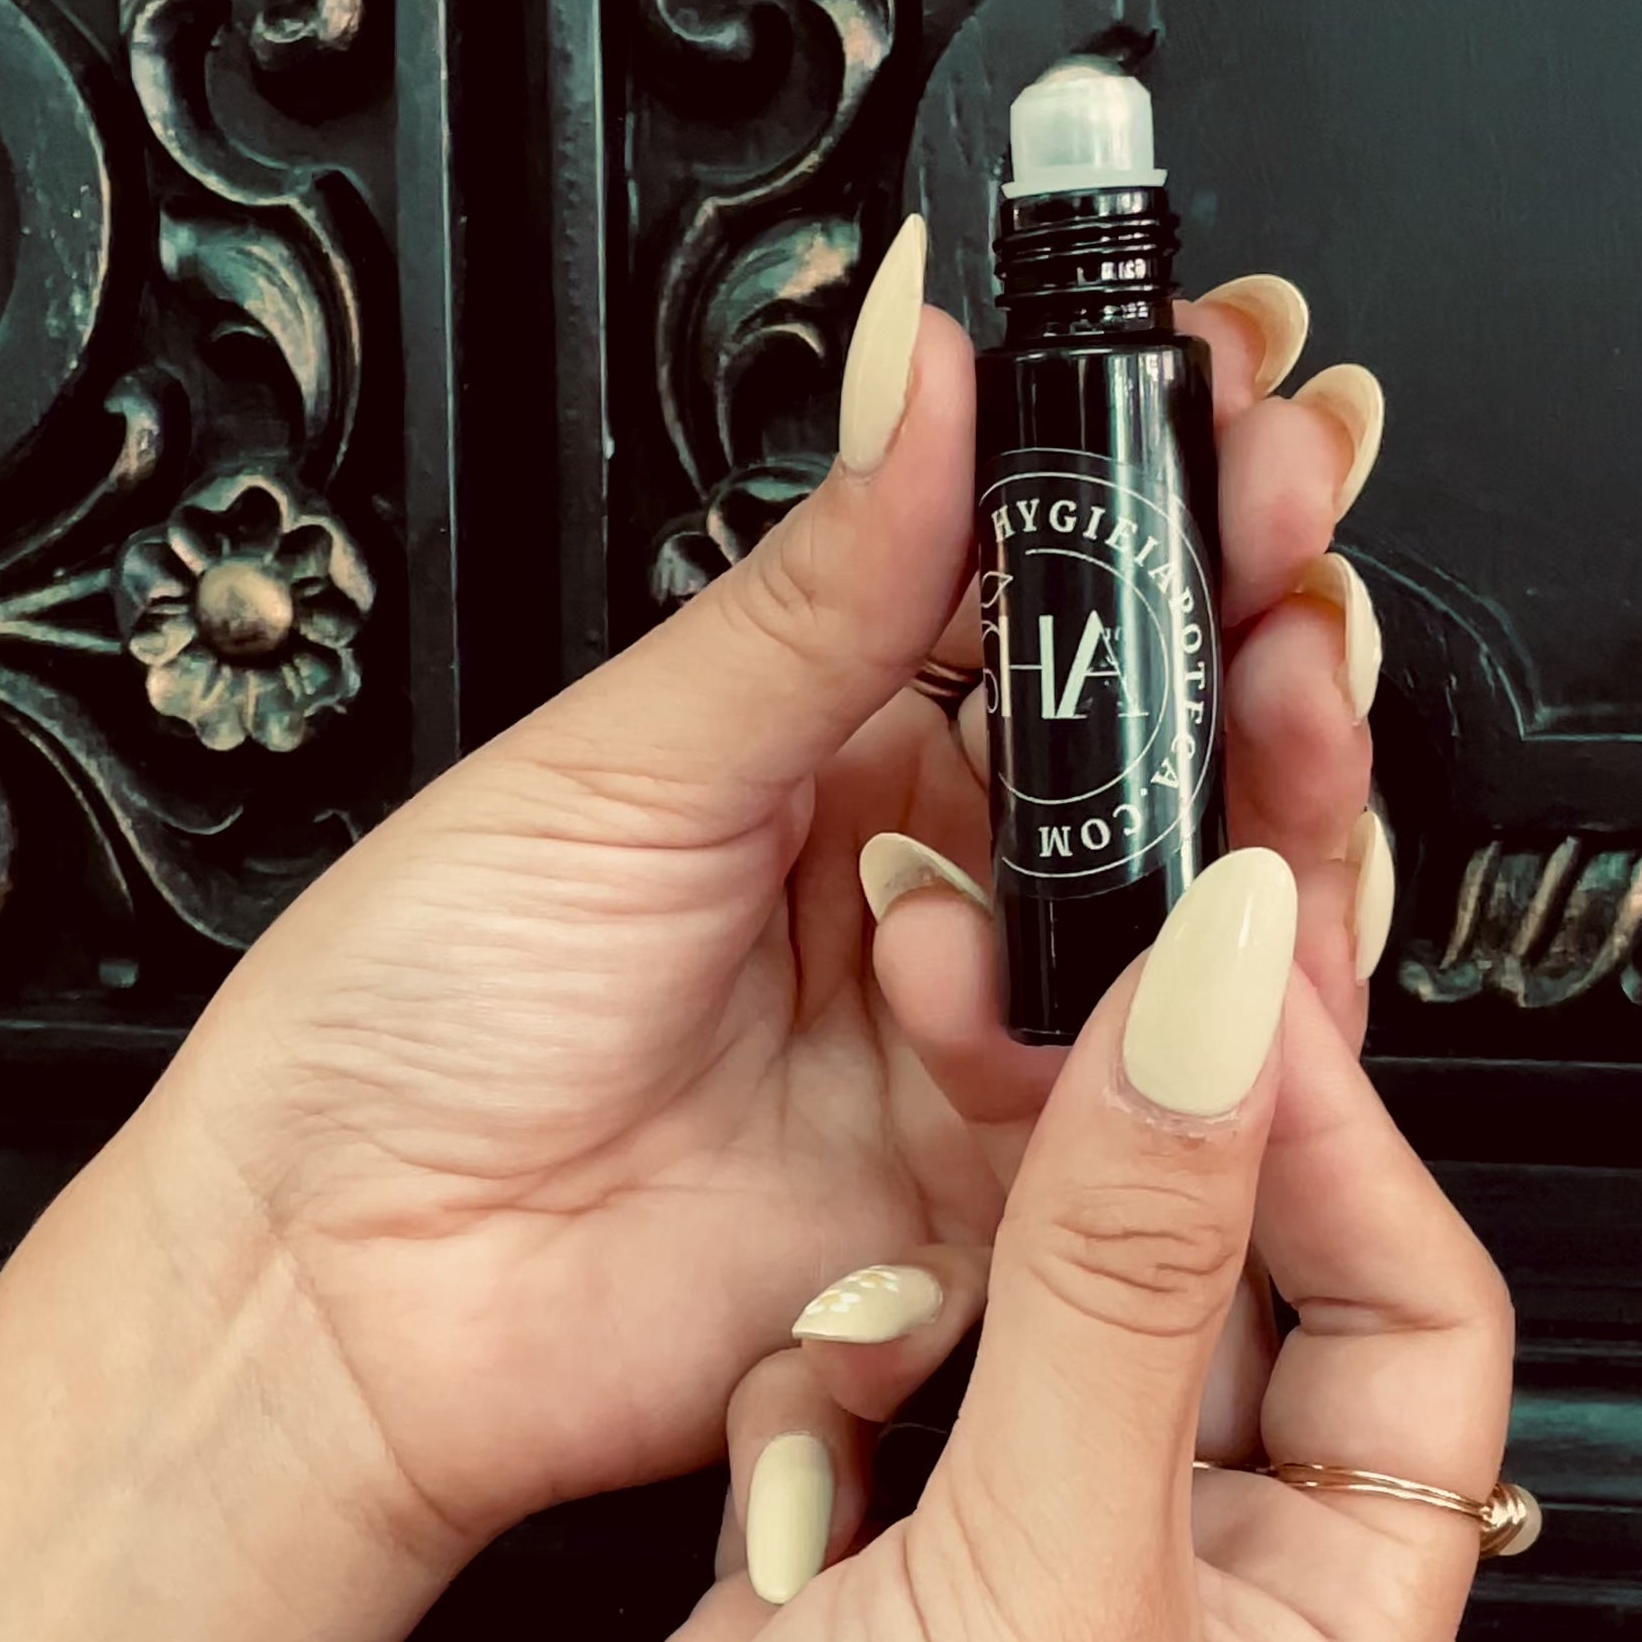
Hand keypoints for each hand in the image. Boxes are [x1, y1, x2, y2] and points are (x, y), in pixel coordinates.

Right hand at [107, 855, 1508, 1641]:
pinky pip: (852, 1430)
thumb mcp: (1047, 1575)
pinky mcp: (824, 1635)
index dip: (1328, 1132)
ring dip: (936, 1309)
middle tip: (1028, 1016)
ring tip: (876, 1335)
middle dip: (1116, 1177)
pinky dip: (812, 1411)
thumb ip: (1131, 1259)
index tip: (1214, 974)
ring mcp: (991, 1631)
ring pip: (1009, 1346)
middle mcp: (1176, 1629)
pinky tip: (783, 1468)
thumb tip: (1233, 989)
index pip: (1407, 1308)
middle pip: (1204, 1306)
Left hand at [139, 238, 1382, 1567]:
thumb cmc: (411, 1019)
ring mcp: (969, 1049)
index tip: (1242, 409)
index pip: (1053, 604)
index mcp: (833, 750)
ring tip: (1256, 737)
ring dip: (1254, 831)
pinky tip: (1108, 994)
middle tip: (1298, 575)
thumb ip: (817, 590)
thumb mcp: (621, 764)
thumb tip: (922, 356)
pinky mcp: (993, 1212)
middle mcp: (930, 891)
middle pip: (1161, 766)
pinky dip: (1163, 1046)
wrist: (342, 1285)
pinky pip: (1145, 1123)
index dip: (1163, 508)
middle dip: (1257, 654)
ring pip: (1191, 936)